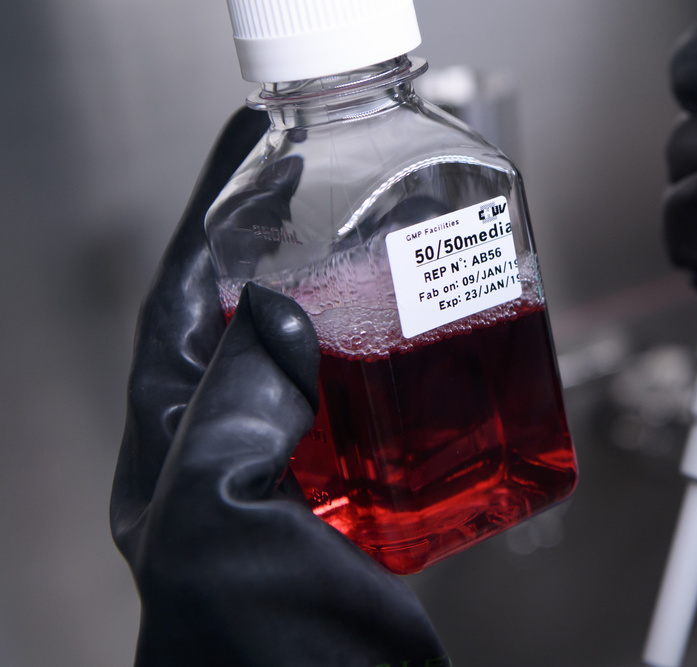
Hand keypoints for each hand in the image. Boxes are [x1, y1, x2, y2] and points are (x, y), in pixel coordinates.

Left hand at [110, 108, 446, 666]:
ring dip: (371, 302)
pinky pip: (392, 414)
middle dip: (298, 243)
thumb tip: (272, 311)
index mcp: (177, 448)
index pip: (184, 300)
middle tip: (350, 190)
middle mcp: (233, 453)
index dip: (214, 213)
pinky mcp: (371, 501)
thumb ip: (229, 406)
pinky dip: (424, 372)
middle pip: (260, 314)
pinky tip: (456, 352)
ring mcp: (303, 476)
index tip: (253, 144)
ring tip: (412, 257)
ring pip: (332, 358)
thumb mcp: (217, 522)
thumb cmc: (258, 656)